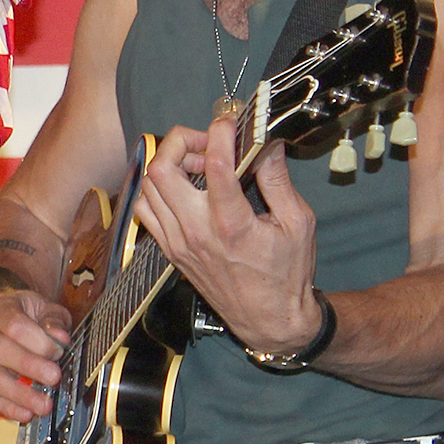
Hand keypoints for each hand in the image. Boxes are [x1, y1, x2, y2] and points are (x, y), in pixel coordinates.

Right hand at [0, 287, 73, 423]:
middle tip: (53, 379)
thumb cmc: (23, 316)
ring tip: (43, 406)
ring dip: (18, 395)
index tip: (59, 353)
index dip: (38, 341)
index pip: (14, 325)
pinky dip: (5, 407)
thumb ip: (54, 321)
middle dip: (28, 367)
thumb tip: (60, 339)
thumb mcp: (43, 309)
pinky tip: (24, 413)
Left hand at [131, 117, 323, 352]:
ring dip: (168, 165)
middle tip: (207, 141)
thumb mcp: (298, 223)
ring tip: (197, 164)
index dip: (219, 133)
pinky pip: (145, 211)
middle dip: (180, 141)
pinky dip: (156, 190)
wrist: (269, 320)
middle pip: (161, 169)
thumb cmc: (288, 273)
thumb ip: (277, 179)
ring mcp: (177, 242)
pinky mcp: (170, 251)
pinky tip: (182, 187)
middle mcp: (196, 231)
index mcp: (231, 223)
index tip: (230, 123)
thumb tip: (267, 143)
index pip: (212, 164)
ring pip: (147, 187)